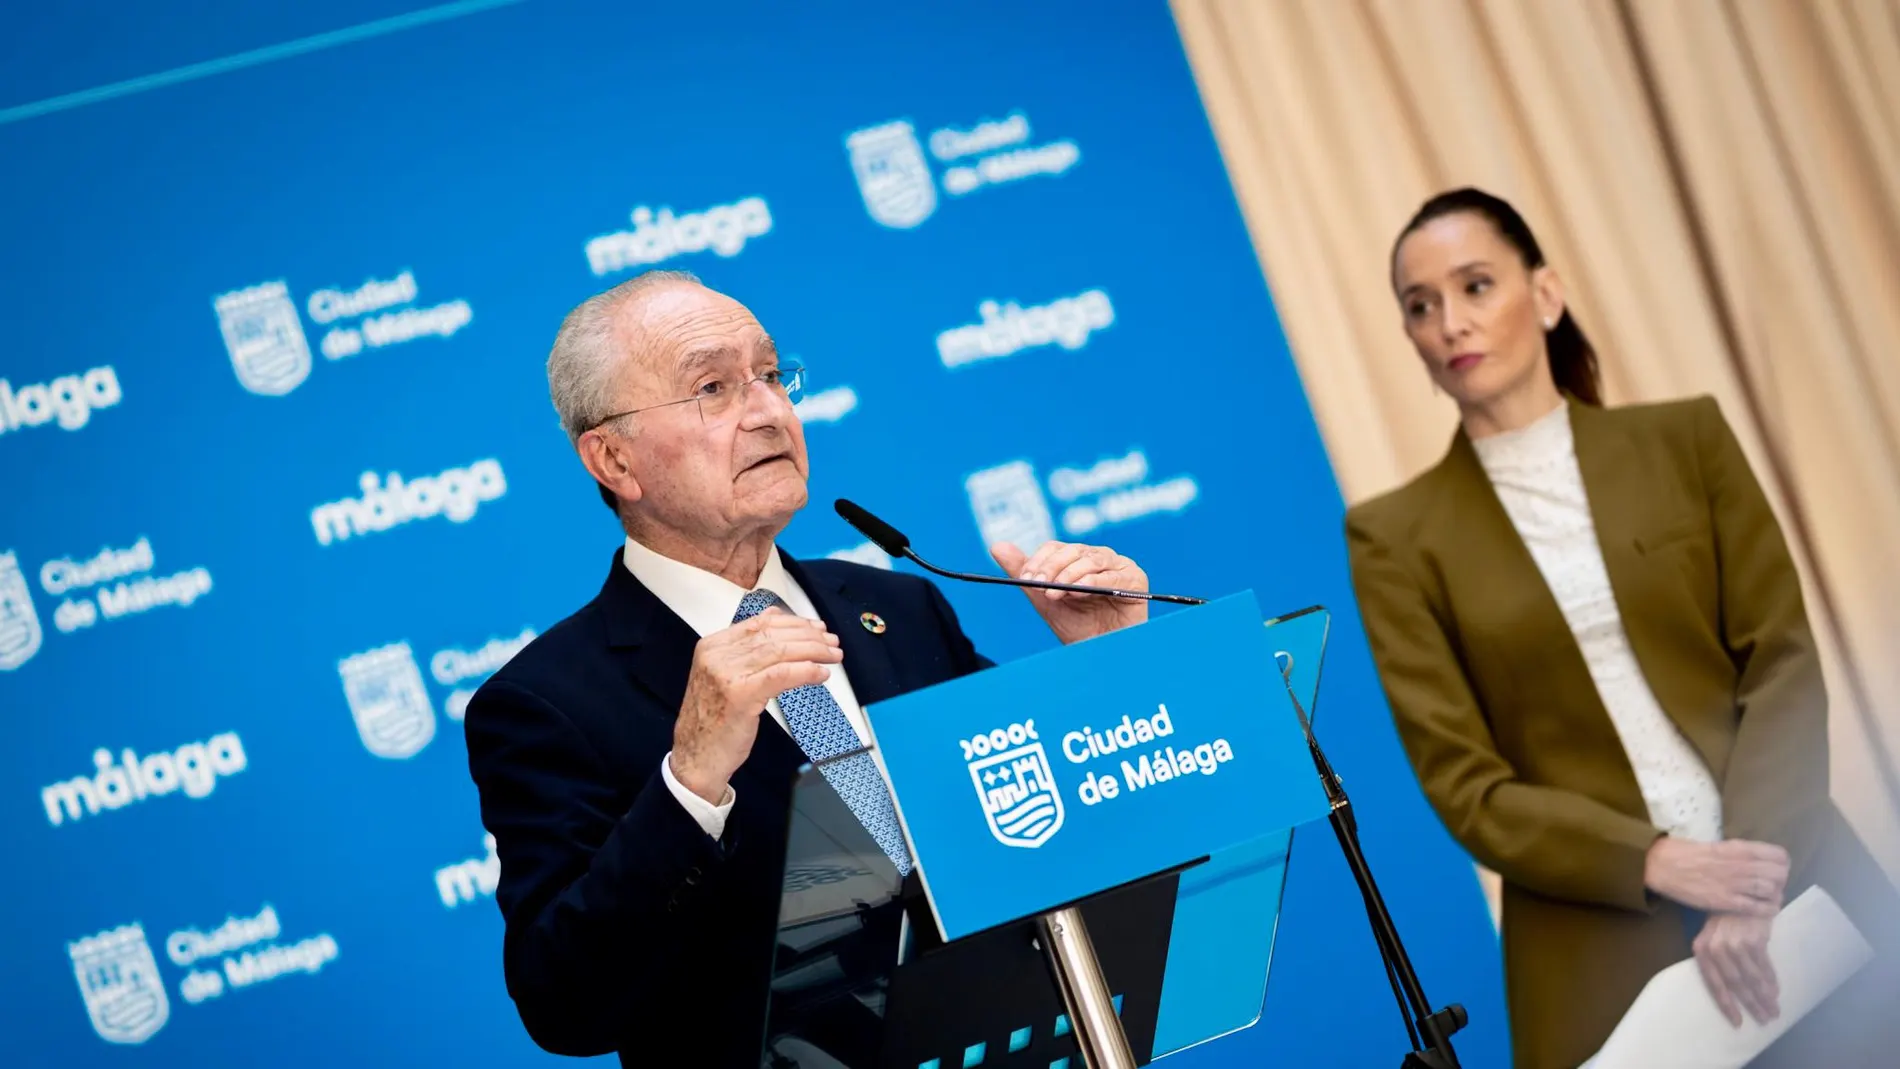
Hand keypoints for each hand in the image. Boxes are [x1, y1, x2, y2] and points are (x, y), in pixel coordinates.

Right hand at [671, 608, 841, 803]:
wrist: (696, 757)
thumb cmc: (713, 722)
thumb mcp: (725, 678)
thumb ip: (746, 652)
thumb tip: (775, 623)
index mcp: (712, 646)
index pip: (759, 622)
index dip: (794, 622)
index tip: (815, 628)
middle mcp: (717, 655)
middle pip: (773, 634)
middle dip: (809, 636)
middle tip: (831, 643)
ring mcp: (727, 673)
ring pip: (780, 651)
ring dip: (813, 651)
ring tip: (832, 656)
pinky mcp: (740, 693)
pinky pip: (781, 674)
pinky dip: (805, 670)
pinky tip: (820, 673)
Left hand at [990, 540, 1148, 644]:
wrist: (1099, 652)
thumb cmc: (1076, 626)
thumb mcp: (1044, 599)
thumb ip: (1023, 573)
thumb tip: (997, 546)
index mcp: (1078, 558)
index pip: (1055, 548)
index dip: (1039, 561)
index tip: (1026, 579)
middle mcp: (1099, 557)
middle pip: (1073, 550)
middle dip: (1052, 567)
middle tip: (1039, 586)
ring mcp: (1119, 565)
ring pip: (1091, 559)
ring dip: (1070, 574)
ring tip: (1056, 592)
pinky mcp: (1135, 579)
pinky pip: (1113, 575)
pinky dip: (1092, 581)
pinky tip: (1078, 591)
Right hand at [1643, 837, 1788, 915]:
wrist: (1665, 865)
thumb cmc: (1690, 853)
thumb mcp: (1720, 846)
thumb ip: (1742, 853)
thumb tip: (1760, 861)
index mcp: (1740, 848)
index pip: (1779, 856)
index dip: (1782, 865)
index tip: (1777, 869)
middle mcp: (1742, 865)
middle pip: (1779, 874)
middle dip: (1780, 882)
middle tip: (1774, 886)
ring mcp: (1735, 884)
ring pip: (1770, 891)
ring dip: (1774, 896)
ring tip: (1770, 898)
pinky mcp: (1726, 901)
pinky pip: (1756, 908)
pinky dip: (1766, 910)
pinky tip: (1766, 910)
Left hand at [1694, 912, 1780, 1026]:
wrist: (1743, 892)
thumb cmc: (1726, 918)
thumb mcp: (1712, 936)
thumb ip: (1716, 959)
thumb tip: (1730, 989)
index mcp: (1701, 949)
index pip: (1713, 984)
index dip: (1726, 1005)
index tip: (1738, 1023)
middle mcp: (1716, 949)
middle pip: (1735, 985)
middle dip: (1751, 1005)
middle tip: (1764, 1020)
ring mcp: (1735, 944)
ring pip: (1752, 979)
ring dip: (1764, 997)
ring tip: (1773, 1010)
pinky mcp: (1754, 939)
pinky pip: (1765, 967)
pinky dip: (1771, 981)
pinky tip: (1776, 991)